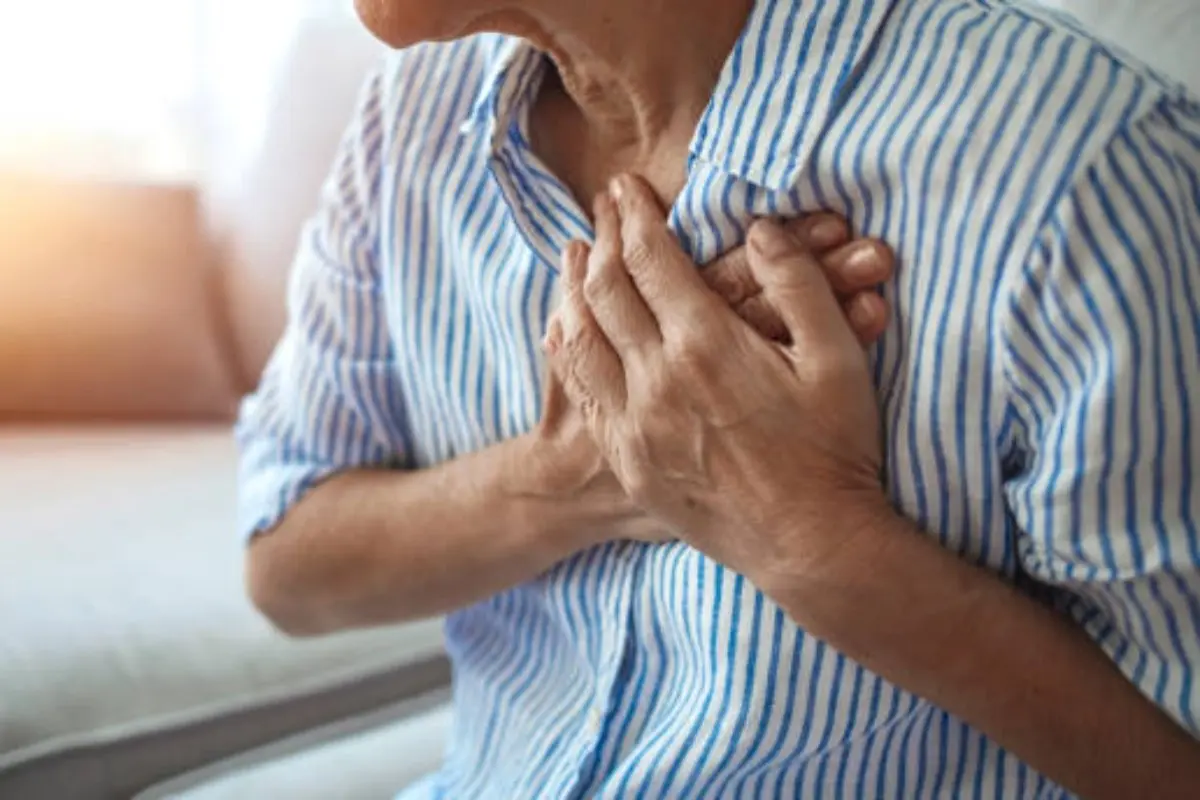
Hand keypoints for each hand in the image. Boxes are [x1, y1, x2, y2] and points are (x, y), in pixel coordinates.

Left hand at [544, 174, 890, 590]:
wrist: (809, 546)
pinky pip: (580, 390)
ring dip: (573, 285)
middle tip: (603, 207)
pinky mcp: (627, 458)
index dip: (636, 214)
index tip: (628, 186)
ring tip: (576, 253)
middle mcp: (655, 379)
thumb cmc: (833, 450)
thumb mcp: (837, 359)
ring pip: (579, 335)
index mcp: (706, 345)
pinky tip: (564, 326)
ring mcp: (632, 423)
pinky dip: (566, 346)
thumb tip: (759, 228)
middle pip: (606, 288)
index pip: (651, 258)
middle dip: (604, 237)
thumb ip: (798, 283)